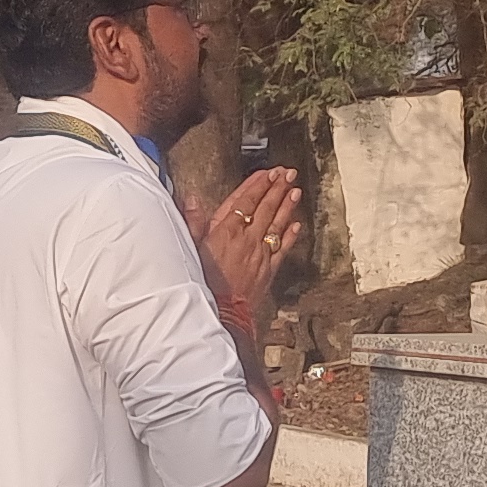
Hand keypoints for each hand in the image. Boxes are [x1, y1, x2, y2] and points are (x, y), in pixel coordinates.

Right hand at [193, 168, 305, 316]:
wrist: (219, 313)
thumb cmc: (201, 283)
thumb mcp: (189, 249)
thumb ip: (193, 223)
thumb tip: (192, 200)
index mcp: (226, 232)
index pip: (246, 201)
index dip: (258, 185)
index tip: (268, 173)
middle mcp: (247, 239)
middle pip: (265, 208)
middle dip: (277, 188)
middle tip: (288, 173)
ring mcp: (260, 254)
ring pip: (277, 224)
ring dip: (287, 206)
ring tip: (296, 190)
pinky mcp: (268, 270)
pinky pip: (282, 248)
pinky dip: (290, 235)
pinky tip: (297, 224)